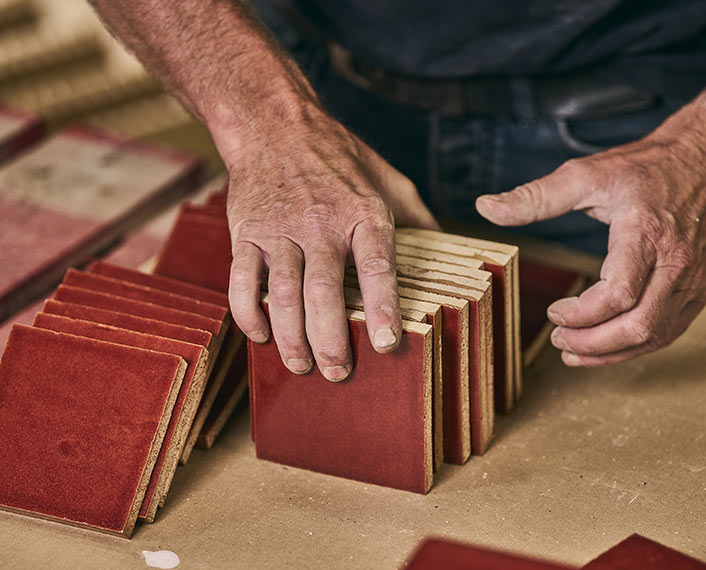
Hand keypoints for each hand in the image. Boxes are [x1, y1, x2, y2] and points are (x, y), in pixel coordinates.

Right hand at [224, 98, 438, 380]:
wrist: (274, 125)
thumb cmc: (337, 156)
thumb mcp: (389, 179)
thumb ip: (416, 216)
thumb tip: (448, 248)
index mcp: (363, 214)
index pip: (377, 267)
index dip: (383, 308)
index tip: (388, 345)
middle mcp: (322, 225)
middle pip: (325, 291)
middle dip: (331, 339)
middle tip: (338, 373)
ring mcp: (280, 230)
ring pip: (283, 293)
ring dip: (291, 337)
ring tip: (301, 366)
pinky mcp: (246, 232)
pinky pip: (241, 280)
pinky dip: (248, 313)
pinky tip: (260, 335)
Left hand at [475, 106, 705, 366]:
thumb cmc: (645, 168)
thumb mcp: (585, 174)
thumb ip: (534, 197)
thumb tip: (484, 207)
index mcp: (645, 233)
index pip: (618, 294)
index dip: (581, 314)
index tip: (554, 312)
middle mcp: (676, 262)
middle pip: (638, 325)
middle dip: (592, 343)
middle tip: (559, 342)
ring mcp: (694, 279)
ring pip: (656, 335)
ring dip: (612, 353)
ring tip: (575, 352)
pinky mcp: (701, 288)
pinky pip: (670, 331)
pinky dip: (636, 346)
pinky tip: (607, 347)